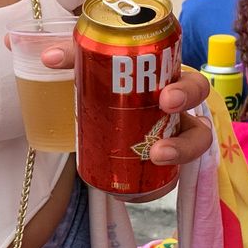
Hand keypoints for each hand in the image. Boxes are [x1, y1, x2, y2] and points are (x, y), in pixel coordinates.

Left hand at [38, 39, 215, 173]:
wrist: (98, 130)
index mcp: (160, 71)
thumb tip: (49, 57)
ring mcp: (178, 129)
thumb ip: (74, 60)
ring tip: (158, 154)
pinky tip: (146, 189)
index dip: (175, 72)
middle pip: (197, 91)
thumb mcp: (91, 74)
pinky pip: (181, 168)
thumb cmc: (106, 93)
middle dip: (186, 96)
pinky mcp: (171, 159)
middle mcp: (176, 98)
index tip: (165, 94)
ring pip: (199, 134)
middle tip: (167, 105)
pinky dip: (167, 177)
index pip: (174, 64)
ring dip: (184, 145)